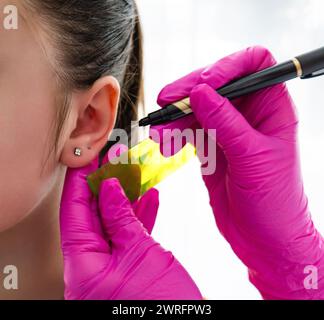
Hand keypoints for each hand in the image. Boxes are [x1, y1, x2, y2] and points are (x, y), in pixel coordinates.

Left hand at [59, 145, 201, 299]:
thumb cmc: (158, 307)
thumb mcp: (139, 253)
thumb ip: (122, 220)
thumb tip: (111, 190)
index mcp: (83, 266)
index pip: (75, 213)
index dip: (81, 183)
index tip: (87, 160)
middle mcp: (92, 267)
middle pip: (94, 215)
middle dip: (107, 186)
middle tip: (116, 161)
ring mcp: (112, 267)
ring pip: (114, 223)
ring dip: (126, 198)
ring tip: (135, 174)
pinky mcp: (130, 268)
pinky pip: (130, 236)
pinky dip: (140, 216)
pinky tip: (148, 199)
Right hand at [150, 46, 323, 298]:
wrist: (264, 237)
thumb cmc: (274, 200)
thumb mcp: (252, 158)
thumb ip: (225, 122)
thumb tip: (199, 92)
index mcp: (271, 107)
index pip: (253, 64)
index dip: (227, 67)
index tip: (203, 86)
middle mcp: (249, 113)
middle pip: (216, 84)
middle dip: (189, 91)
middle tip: (166, 102)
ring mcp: (227, 129)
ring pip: (196, 108)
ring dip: (175, 116)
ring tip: (160, 133)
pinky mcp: (211, 146)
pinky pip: (188, 130)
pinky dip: (174, 133)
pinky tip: (165, 144)